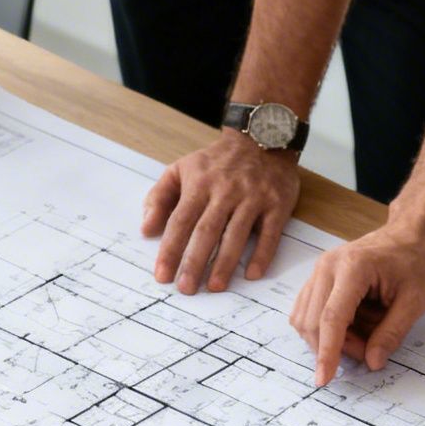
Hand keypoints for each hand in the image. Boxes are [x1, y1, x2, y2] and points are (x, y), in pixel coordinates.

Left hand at [142, 131, 299, 293]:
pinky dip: (263, 254)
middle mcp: (226, 192)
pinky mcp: (278, 203)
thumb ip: (160, 197)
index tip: (162, 275)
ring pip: (237, 234)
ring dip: (225, 263)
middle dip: (194, 262)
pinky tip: (252, 273)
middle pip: (207, 231)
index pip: (180, 221)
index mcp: (200, 184)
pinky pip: (270, 233)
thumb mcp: (182, 168)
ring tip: (214, 286)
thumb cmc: (217, 161)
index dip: (170, 249)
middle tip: (185, 288)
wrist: (262, 136)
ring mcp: (253, 197)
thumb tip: (146, 229)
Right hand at [289, 217, 424, 385]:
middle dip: (336, 347)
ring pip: (306, 319)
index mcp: (353, 268)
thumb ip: (392, 333)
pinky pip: (310, 311)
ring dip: (331, 339)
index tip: (324, 379)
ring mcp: (320, 270)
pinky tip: (353, 326)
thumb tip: (372, 362)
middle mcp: (328, 266)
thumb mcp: (416, 301)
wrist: (413, 234)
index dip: (327, 352)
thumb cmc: (417, 261)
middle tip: (370, 351)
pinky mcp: (319, 277)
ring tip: (365, 335)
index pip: (331, 318)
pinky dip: (327, 328)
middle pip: (313, 321)